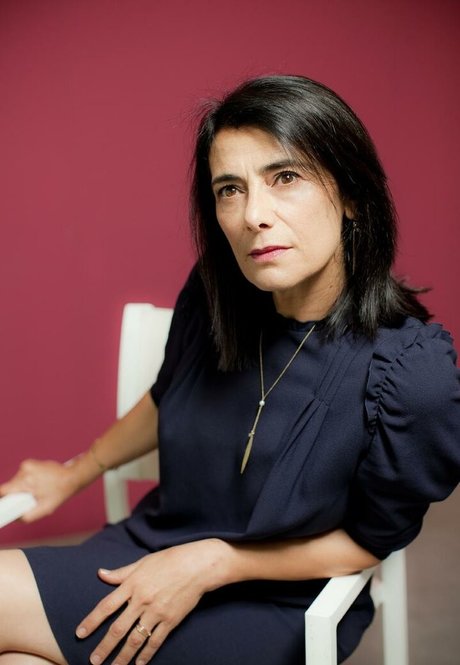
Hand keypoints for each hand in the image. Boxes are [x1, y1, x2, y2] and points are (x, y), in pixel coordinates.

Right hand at [0, 458, 78, 520]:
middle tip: (30, 498)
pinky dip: (27, 480)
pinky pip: (22, 475)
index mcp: (26, 482)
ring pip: (16, 480)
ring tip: (37, 490)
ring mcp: (26, 465)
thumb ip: (27, 516)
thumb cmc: (60, 493)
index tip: (5, 505)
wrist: (72, 476)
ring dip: (23, 487)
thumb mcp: (45, 509)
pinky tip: (38, 483)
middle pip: (10, 486)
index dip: (3, 499)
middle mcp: (24, 470)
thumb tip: (15, 517)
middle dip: (17, 494)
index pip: (3, 490)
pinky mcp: (29, 462)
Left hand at [76, 539, 227, 664]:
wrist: (197, 566)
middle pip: (118, 628)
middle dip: (104, 647)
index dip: (91, 621)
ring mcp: (157, 612)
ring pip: (135, 640)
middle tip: (93, 661)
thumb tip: (100, 573)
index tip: (79, 634)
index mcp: (133, 584)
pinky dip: (146, 654)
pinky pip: (155, 641)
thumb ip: (121, 573)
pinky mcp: (170, 620)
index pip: (106, 606)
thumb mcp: (142, 563)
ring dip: (122, 657)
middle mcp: (142, 600)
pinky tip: (139, 664)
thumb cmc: (169, 560)